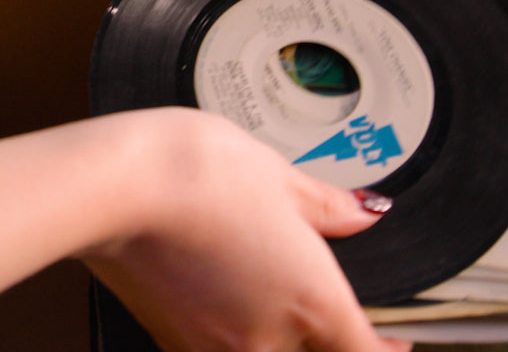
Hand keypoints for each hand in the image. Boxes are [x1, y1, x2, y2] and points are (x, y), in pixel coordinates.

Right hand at [80, 109, 410, 351]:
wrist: (115, 187)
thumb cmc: (194, 175)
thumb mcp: (279, 174)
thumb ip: (325, 206)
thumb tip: (360, 214)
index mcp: (313, 302)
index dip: (387, 349)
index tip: (392, 339)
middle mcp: (268, 339)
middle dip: (321, 336)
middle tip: (317, 303)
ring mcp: (214, 347)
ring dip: (270, 333)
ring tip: (258, 285)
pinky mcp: (170, 341)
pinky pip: (214, 348)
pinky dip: (224, 330)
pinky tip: (216, 288)